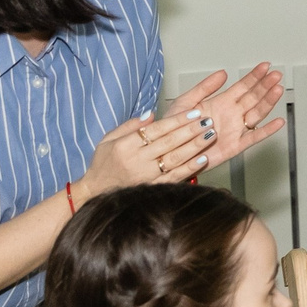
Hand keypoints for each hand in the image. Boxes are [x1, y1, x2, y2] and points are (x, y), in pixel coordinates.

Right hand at [78, 107, 218, 196]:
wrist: (96, 192)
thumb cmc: (104, 164)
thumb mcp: (108, 140)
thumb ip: (129, 126)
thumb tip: (150, 113)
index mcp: (126, 145)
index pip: (157, 129)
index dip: (177, 120)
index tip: (194, 113)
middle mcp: (137, 160)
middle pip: (169, 142)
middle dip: (191, 130)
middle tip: (208, 121)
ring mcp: (146, 176)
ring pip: (175, 158)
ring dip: (195, 146)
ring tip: (210, 135)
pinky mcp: (153, 188)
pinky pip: (175, 177)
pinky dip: (190, 168)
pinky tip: (203, 159)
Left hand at [171, 64, 285, 164]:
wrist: (171, 153)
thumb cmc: (175, 130)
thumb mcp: (185, 102)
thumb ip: (204, 88)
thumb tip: (222, 73)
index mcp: (221, 103)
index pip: (242, 86)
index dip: (254, 76)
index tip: (265, 66)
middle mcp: (231, 115)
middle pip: (254, 97)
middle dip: (265, 86)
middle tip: (276, 75)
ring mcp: (235, 130)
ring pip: (257, 113)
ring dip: (268, 102)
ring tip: (277, 90)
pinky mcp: (235, 146)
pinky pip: (254, 138)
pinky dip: (267, 131)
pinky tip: (277, 122)